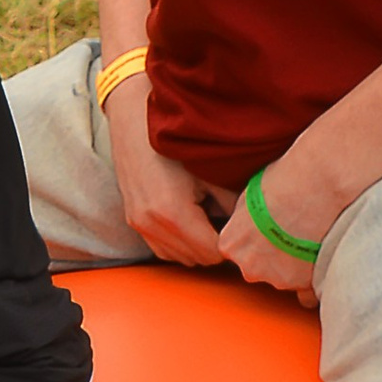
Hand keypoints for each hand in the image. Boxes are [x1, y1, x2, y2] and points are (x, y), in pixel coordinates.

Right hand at [103, 78, 226, 267]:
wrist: (134, 121)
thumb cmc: (175, 141)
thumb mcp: (211, 171)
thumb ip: (232, 204)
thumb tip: (249, 226)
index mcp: (173, 213)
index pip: (213, 253)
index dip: (231, 244)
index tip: (243, 230)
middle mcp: (152, 225)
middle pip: (197, 259)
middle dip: (216, 246)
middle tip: (231, 224)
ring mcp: (139, 224)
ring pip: (180, 257)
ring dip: (197, 247)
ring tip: (211, 221)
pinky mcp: (133, 220)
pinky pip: (163, 249)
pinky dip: (179, 243)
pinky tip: (192, 221)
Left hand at [214, 158, 329, 298]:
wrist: (322, 187)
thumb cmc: (287, 182)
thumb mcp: (251, 195)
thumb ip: (244, 217)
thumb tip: (248, 221)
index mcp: (231, 243)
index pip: (236, 249)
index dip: (253, 237)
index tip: (268, 227)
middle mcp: (249, 266)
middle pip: (257, 266)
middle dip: (272, 252)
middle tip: (292, 231)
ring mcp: (277, 278)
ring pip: (283, 277)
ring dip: (294, 264)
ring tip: (311, 238)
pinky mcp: (304, 284)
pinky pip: (306, 292)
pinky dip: (313, 279)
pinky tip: (321, 260)